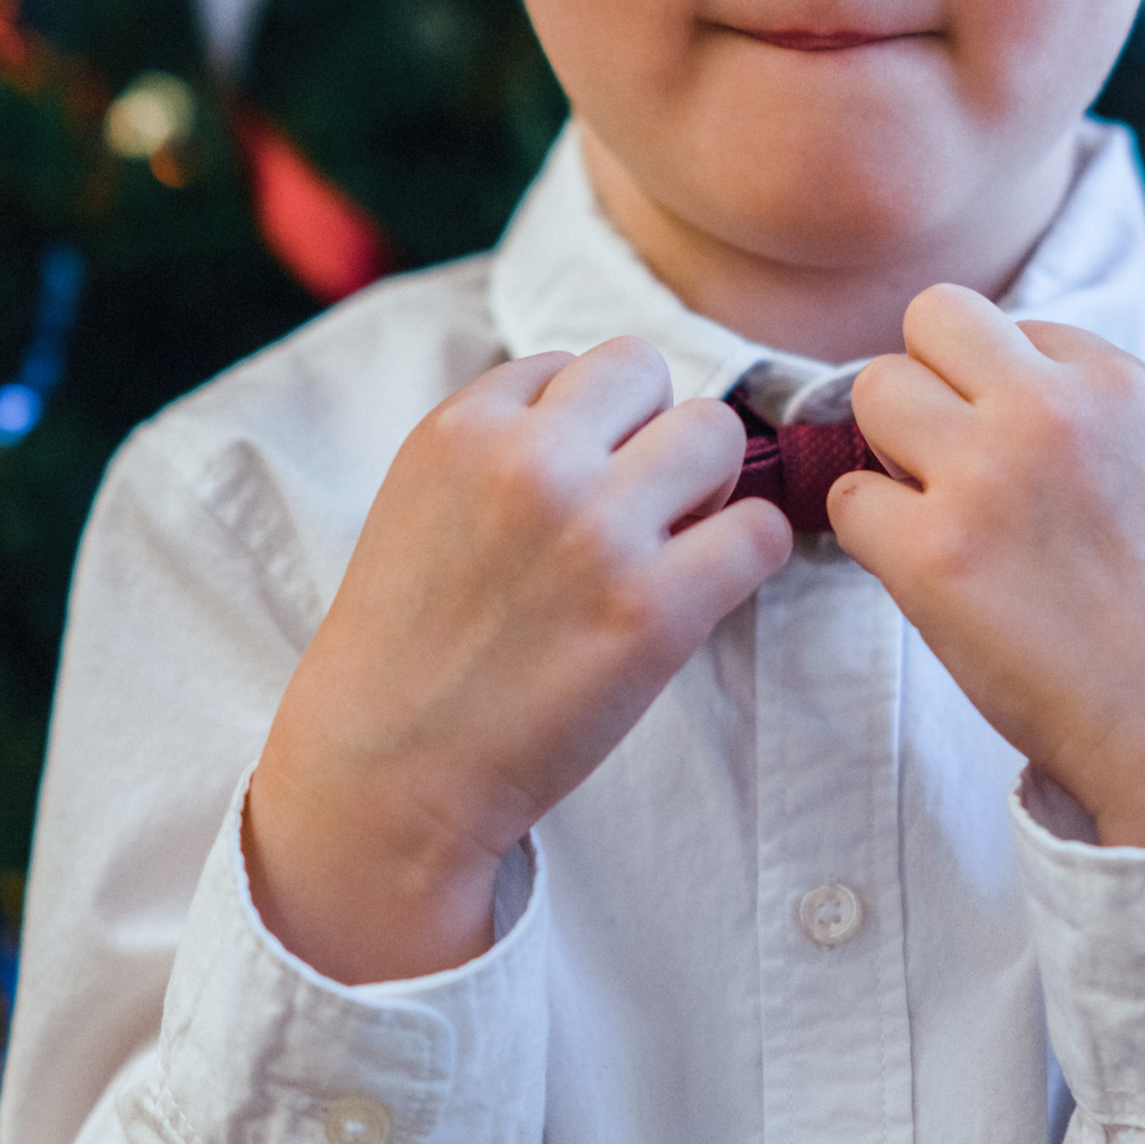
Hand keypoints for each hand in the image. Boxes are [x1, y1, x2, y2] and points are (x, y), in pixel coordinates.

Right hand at [245, 342, 788, 981]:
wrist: (383, 778)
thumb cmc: (404, 654)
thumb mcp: (419, 506)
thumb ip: (497, 450)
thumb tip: (606, 423)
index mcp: (461, 428)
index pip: (571, 366)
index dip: (587, 427)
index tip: (572, 489)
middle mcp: (528, 461)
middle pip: (650, 374)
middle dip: (651, 434)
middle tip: (636, 512)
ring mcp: (596, 530)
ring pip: (717, 433)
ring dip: (709, 486)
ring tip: (670, 550)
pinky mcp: (655, 608)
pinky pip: (761, 531)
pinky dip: (749, 556)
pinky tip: (704, 594)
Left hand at [834, 288, 1144, 848]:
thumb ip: (1079, 413)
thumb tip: (969, 394)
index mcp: (1116, 380)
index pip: (1009, 326)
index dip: (998, 391)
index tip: (1025, 460)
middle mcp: (1050, 407)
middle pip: (929, 320)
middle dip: (929, 385)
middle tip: (952, 466)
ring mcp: (986, 474)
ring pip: (872, 390)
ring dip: (889, 450)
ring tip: (939, 517)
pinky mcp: (932, 553)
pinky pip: (847, 499)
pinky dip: (871, 536)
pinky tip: (928, 576)